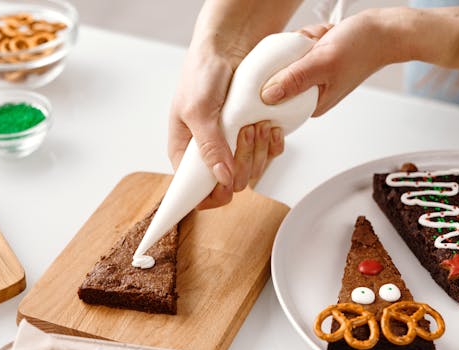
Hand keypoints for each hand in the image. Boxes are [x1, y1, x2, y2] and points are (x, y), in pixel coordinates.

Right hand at [169, 46, 283, 209]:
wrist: (229, 45)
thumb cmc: (203, 72)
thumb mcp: (198, 109)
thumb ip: (208, 146)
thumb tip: (222, 179)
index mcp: (185, 152)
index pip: (195, 192)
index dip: (212, 195)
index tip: (227, 185)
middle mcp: (208, 154)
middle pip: (229, 184)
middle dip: (243, 163)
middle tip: (245, 133)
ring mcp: (231, 147)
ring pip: (251, 172)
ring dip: (259, 151)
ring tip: (258, 124)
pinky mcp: (252, 137)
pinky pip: (267, 157)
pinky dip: (272, 146)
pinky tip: (271, 128)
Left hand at [261, 12, 398, 115]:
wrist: (384, 31)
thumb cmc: (362, 48)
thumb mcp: (322, 63)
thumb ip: (294, 80)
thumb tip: (266, 97)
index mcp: (312, 105)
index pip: (276, 99)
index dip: (274, 77)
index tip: (289, 62)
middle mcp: (311, 94)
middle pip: (278, 74)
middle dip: (294, 54)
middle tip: (316, 47)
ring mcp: (312, 77)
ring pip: (288, 57)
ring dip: (304, 41)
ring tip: (325, 40)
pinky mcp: (315, 62)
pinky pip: (299, 47)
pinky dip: (310, 36)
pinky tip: (326, 36)